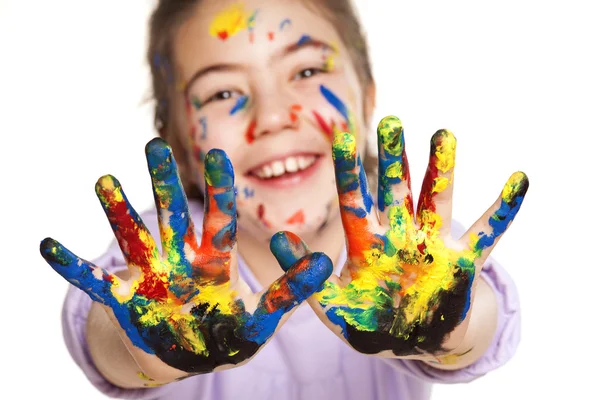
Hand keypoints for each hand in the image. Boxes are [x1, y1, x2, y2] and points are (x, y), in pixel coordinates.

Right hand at [40, 138, 331, 376]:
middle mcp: (179, 260)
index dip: (218, 189)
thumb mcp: (263, 317)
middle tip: (153, 143)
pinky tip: (48, 245)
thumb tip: (323, 262)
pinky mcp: (124, 301)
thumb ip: (290, 291)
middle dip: (162, 182)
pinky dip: (72, 266)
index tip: (217, 153)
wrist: (192, 355)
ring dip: (117, 212)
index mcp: (214, 261)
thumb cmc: (228, 334)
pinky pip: (93, 282)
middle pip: (170, 215)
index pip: (217, 218)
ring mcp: (150, 277)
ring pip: (132, 237)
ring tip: (104, 179)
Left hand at [275, 116, 527, 358]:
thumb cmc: (367, 323)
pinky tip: (519, 179)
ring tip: (444, 133)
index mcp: (367, 243)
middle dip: (393, 158)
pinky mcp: (462, 263)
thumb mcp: (329, 303)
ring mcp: (431, 246)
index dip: (347, 170)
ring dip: (442, 169)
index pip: (354, 200)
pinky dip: (503, 209)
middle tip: (390, 120)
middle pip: (395, 190)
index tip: (338, 134)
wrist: (408, 341)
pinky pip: (487, 232)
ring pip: (437, 200)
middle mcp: (399, 235)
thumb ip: (303, 275)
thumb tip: (277, 238)